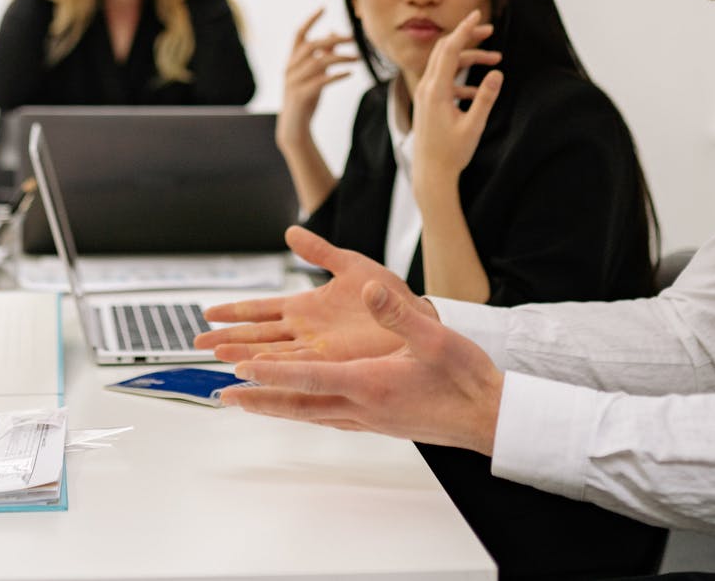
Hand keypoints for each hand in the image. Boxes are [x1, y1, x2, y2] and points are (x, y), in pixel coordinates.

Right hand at [196, 226, 432, 362]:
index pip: (261, 310)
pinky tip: (254, 372)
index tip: (207, 312)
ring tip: (217, 357)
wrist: (418, 318)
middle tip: (198, 342)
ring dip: (244, 355)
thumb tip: (291, 231)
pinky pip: (296, 368)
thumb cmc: (391, 294)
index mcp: (306, 307)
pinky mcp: (332, 363)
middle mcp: (305, 332)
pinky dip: (274, 370)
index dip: (234, 312)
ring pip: (270, 354)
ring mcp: (316, 349)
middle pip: (257, 336)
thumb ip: (320, 252)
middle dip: (227, 338)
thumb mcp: (351, 265)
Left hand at [221, 280, 505, 453]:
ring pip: (311, 414)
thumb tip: (368, 291)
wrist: (490, 418)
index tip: (241, 368)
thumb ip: (398, 314)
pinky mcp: (379, 422)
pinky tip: (301, 408)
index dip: (273, 372)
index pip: (310, 377)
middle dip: (259, 398)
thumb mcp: (434, 337)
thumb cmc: (465, 378)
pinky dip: (305, 411)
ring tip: (248, 403)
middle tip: (223, 395)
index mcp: (371, 383)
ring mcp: (370, 419)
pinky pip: (329, 418)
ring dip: (277, 408)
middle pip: (299, 404)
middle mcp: (363, 406)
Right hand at [276, 9, 357, 149]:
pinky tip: (350, 73)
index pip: (299, 34)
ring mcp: (294, 82)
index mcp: (292, 61)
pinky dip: (336, 75)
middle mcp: (290, 68)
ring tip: (357, 58)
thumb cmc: (305, 97)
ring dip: (340, 57)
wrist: (294, 127)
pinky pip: (321, 81)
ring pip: (318, 63)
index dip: (310, 20)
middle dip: (333, 39)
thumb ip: (321, 54)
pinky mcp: (302, 95)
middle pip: (311, 46)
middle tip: (353, 38)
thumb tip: (333, 33)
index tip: (324, 7)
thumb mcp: (313, 73)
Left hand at [409, 11, 502, 194]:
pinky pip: (445, 80)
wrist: (431, 174)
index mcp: (436, 90)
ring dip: (470, 58)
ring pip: (447, 64)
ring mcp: (426, 94)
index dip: (464, 30)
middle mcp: (427, 88)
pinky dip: (463, 78)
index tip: (478, 15)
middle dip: (467, 37)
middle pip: (445, 50)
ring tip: (497, 58)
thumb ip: (485, 99)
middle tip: (490, 29)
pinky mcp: (429, 102)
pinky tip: (481, 89)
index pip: (450, 50)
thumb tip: (497, 73)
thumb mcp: (473, 126)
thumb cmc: (452, 154)